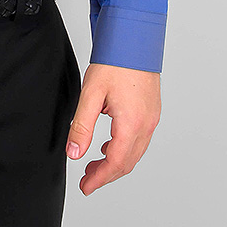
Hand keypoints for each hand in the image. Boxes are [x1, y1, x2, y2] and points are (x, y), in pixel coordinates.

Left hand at [65, 63, 160, 194]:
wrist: (134, 39)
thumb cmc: (115, 61)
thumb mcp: (91, 94)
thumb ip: (82, 126)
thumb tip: (74, 153)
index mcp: (132, 124)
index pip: (116, 163)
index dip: (100, 179)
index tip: (86, 187)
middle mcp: (146, 124)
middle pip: (128, 162)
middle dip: (107, 174)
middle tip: (87, 180)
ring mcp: (152, 118)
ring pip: (135, 152)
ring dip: (116, 162)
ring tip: (95, 164)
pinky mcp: (151, 111)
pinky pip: (140, 139)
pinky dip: (124, 148)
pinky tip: (109, 144)